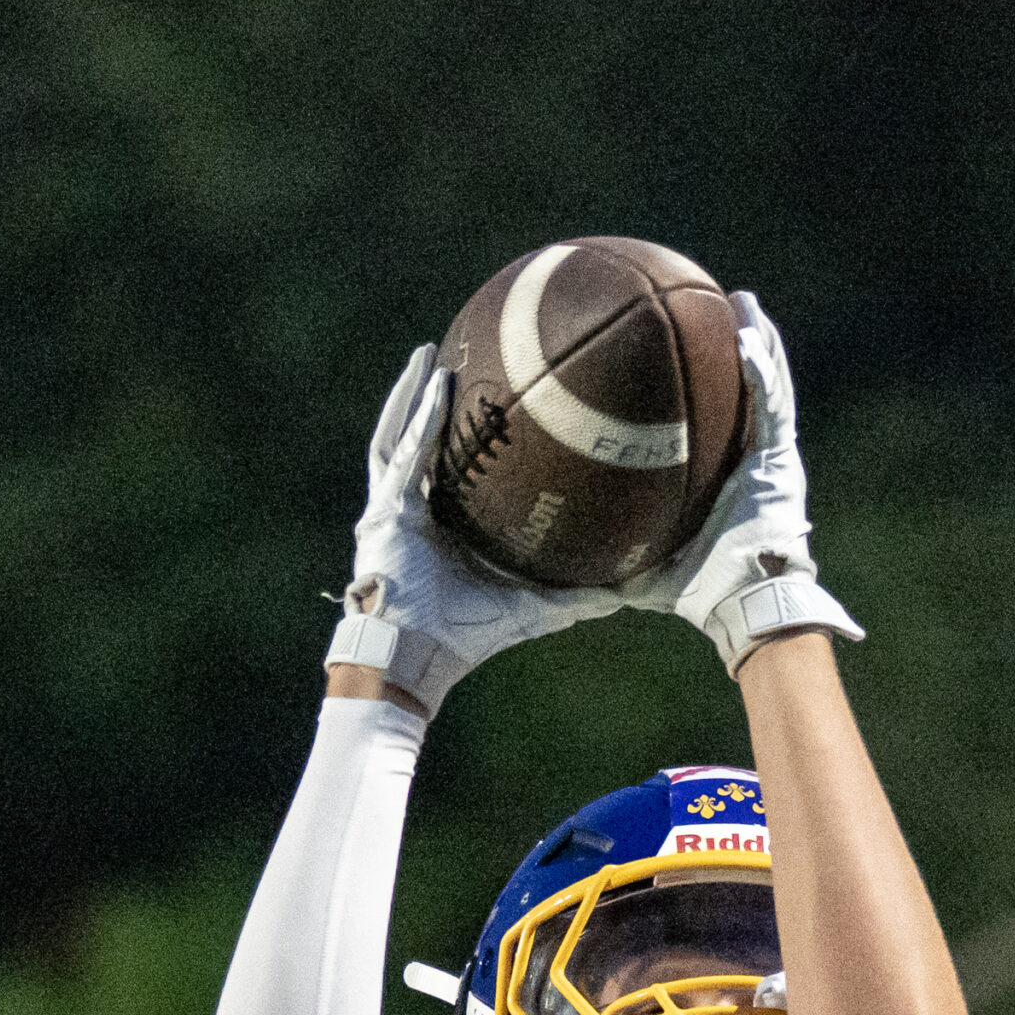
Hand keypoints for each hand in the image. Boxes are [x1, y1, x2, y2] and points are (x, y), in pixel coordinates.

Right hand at [325, 346, 623, 716]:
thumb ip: (574, 597)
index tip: (493, 409)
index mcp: (441, 530)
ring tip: (431, 356)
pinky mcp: (384, 511)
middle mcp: (414, 513)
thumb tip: (629, 591)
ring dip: (414, 396)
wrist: (416, 658)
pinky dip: (420, 419)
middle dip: (432, 405)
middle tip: (457, 362)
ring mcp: (393, 509)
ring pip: (400, 438)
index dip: (464, 443)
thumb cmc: (464, 639)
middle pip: (421, 446)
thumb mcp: (529, 611)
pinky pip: (403, 455)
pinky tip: (437, 384)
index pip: (453, 475)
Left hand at [625, 294, 862, 674]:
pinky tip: (745, 334)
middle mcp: (750, 461)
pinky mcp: (782, 460)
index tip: (675, 355)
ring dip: (755, 340)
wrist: (748, 607)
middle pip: (744, 391)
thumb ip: (600, 551)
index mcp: (724, 478)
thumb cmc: (699, 594)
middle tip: (710, 307)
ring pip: (768, 385)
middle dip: (729, 348)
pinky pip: (772, 404)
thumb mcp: (639, 566)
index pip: (713, 421)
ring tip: (738, 301)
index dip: (701, 388)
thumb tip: (539, 560)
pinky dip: (763, 368)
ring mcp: (771, 458)